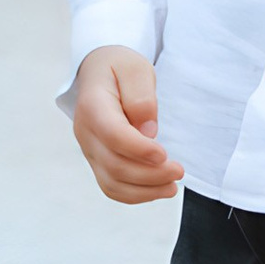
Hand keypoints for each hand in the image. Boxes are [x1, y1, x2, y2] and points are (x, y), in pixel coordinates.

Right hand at [72, 46, 182, 203]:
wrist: (99, 73)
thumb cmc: (119, 68)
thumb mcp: (135, 68)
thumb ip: (141, 97)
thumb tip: (148, 131)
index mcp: (93, 105)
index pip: (113, 135)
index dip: (139, 150)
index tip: (165, 155)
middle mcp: (85, 131)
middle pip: (114, 165)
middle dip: (150, 174)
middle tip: (178, 171)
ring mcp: (89, 149)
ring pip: (111, 182)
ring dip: (145, 190)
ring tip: (172, 187)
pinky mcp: (97, 160)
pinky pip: (111, 186)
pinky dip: (135, 194)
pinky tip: (157, 189)